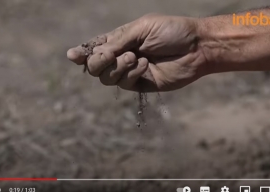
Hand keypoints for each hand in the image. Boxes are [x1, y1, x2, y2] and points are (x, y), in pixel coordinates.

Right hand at [67, 14, 208, 91]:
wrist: (196, 48)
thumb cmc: (171, 32)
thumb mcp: (141, 29)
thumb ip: (116, 42)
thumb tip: (90, 52)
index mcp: (119, 40)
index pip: (93, 49)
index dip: (81, 53)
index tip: (73, 56)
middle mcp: (121, 57)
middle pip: (94, 67)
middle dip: (98, 62)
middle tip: (112, 54)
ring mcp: (129, 72)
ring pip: (106, 78)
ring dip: (117, 67)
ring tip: (135, 57)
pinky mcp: (139, 84)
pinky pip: (124, 83)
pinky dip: (131, 73)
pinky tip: (144, 65)